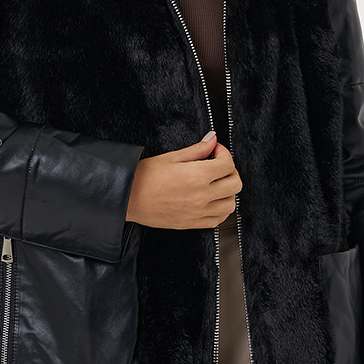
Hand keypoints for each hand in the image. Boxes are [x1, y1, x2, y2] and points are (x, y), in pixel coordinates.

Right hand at [126, 131, 240, 229]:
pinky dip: (221, 209)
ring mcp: (198, 211)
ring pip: (230, 203)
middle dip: (230, 171)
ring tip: (217, 183)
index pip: (228, 164)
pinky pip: (218, 219)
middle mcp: (202, 195)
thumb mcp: (172, 157)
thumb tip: (212, 140)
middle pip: (235, 183)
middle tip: (219, 165)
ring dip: (228, 191)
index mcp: (198, 175)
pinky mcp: (192, 223)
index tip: (216, 150)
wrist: (128, 198)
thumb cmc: (144, 177)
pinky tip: (213, 200)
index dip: (224, 153)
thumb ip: (197, 149)